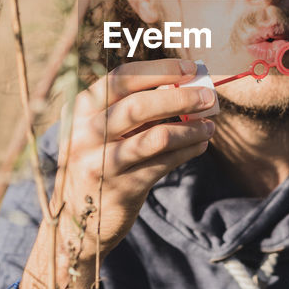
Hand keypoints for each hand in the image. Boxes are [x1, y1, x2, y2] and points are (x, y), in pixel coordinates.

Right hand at [51, 58, 215, 259]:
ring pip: (156, 137)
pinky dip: (187, 151)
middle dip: (179, 98)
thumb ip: (133, 108)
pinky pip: (163, 164)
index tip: (190, 68)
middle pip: (138, 106)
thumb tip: (185, 85)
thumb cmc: (101, 160)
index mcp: (81, 110)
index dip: (158, 70)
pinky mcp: (120, 189)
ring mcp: (101, 163)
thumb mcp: (103, 130)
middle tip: (208, 96)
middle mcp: (85, 134)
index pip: (121, 78)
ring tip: (210, 125)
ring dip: (190, 129)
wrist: (78, 220)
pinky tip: (200, 145)